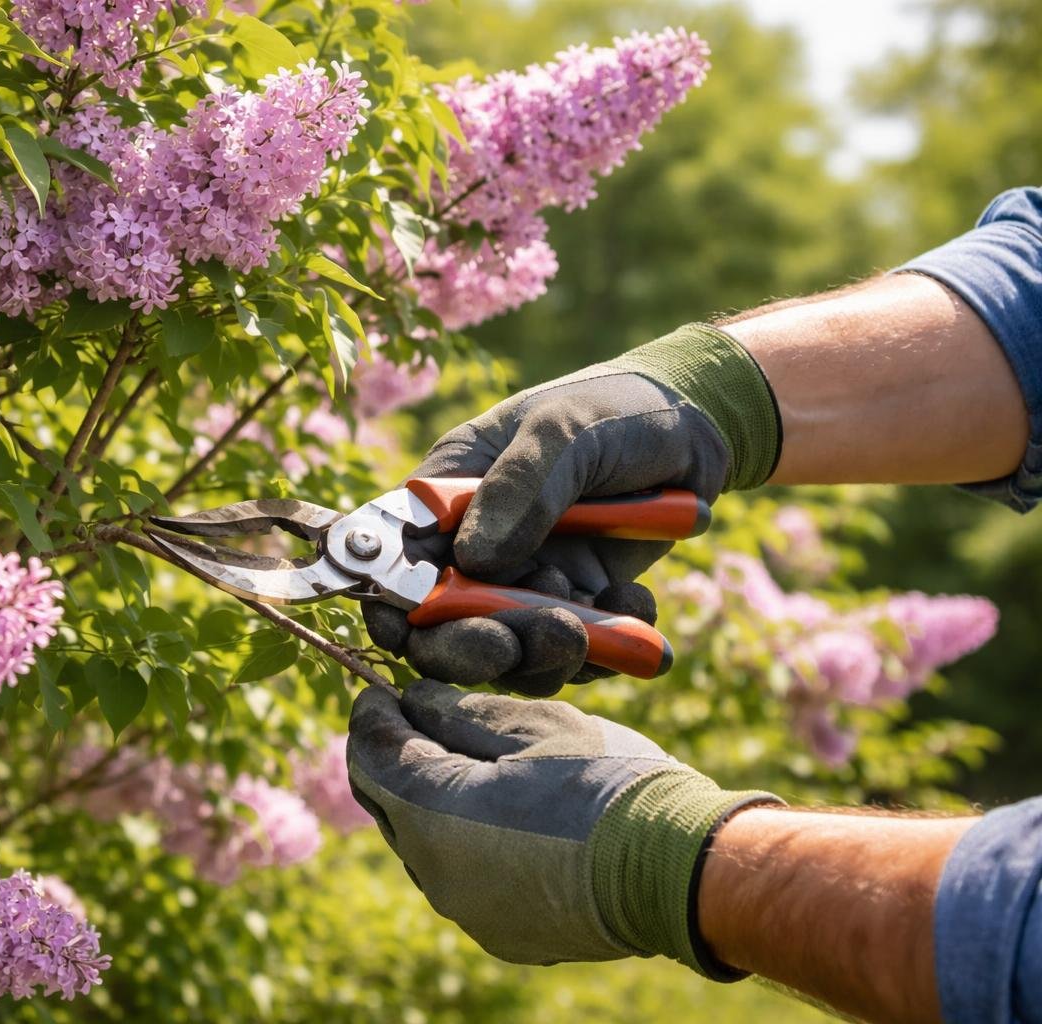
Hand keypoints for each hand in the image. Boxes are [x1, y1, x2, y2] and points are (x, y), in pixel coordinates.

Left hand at [345, 680, 778, 971]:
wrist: (680, 867)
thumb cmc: (607, 782)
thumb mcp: (532, 726)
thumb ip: (458, 712)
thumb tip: (414, 701)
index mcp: (433, 816)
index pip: (372, 757)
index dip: (372, 715)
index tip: (380, 688)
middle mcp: (435, 874)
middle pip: (388, 803)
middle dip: (394, 756)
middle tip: (412, 717)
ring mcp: (468, 911)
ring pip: (421, 844)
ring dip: (427, 800)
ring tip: (459, 758)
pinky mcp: (501, 932)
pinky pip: (461, 877)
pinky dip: (462, 840)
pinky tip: (495, 809)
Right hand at [364, 323, 779, 693]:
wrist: (699, 429)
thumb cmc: (616, 409)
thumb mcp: (564, 430)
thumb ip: (519, 488)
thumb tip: (472, 561)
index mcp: (445, 493)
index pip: (392, 557)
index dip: (390, 600)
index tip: (413, 628)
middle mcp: (472, 546)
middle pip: (440, 624)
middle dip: (476, 642)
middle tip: (522, 641)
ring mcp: (523, 582)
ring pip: (506, 651)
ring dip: (543, 650)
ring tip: (592, 618)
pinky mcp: (574, 608)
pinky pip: (570, 657)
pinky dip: (602, 648)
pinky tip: (633, 604)